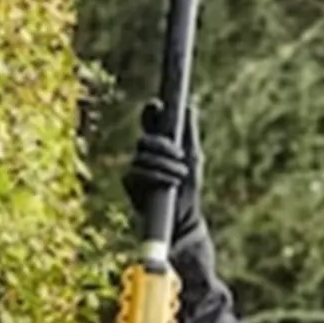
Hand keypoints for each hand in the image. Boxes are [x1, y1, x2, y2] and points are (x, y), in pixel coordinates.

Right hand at [122, 98, 203, 240]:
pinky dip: (157, 176)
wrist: (183, 218)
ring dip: (165, 165)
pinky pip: (137, 173)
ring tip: (181, 174)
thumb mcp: (193, 158)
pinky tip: (171, 182)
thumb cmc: (188, 188)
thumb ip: (189, 132)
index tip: (156, 105)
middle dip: (163, 145)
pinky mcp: (130, 183)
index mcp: (161, 142)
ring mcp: (136, 167)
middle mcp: (146, 153)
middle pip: (145, 139)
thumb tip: (189, 104)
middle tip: (180, 154)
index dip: (150, 111)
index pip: (150, 120)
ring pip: (142, 156)